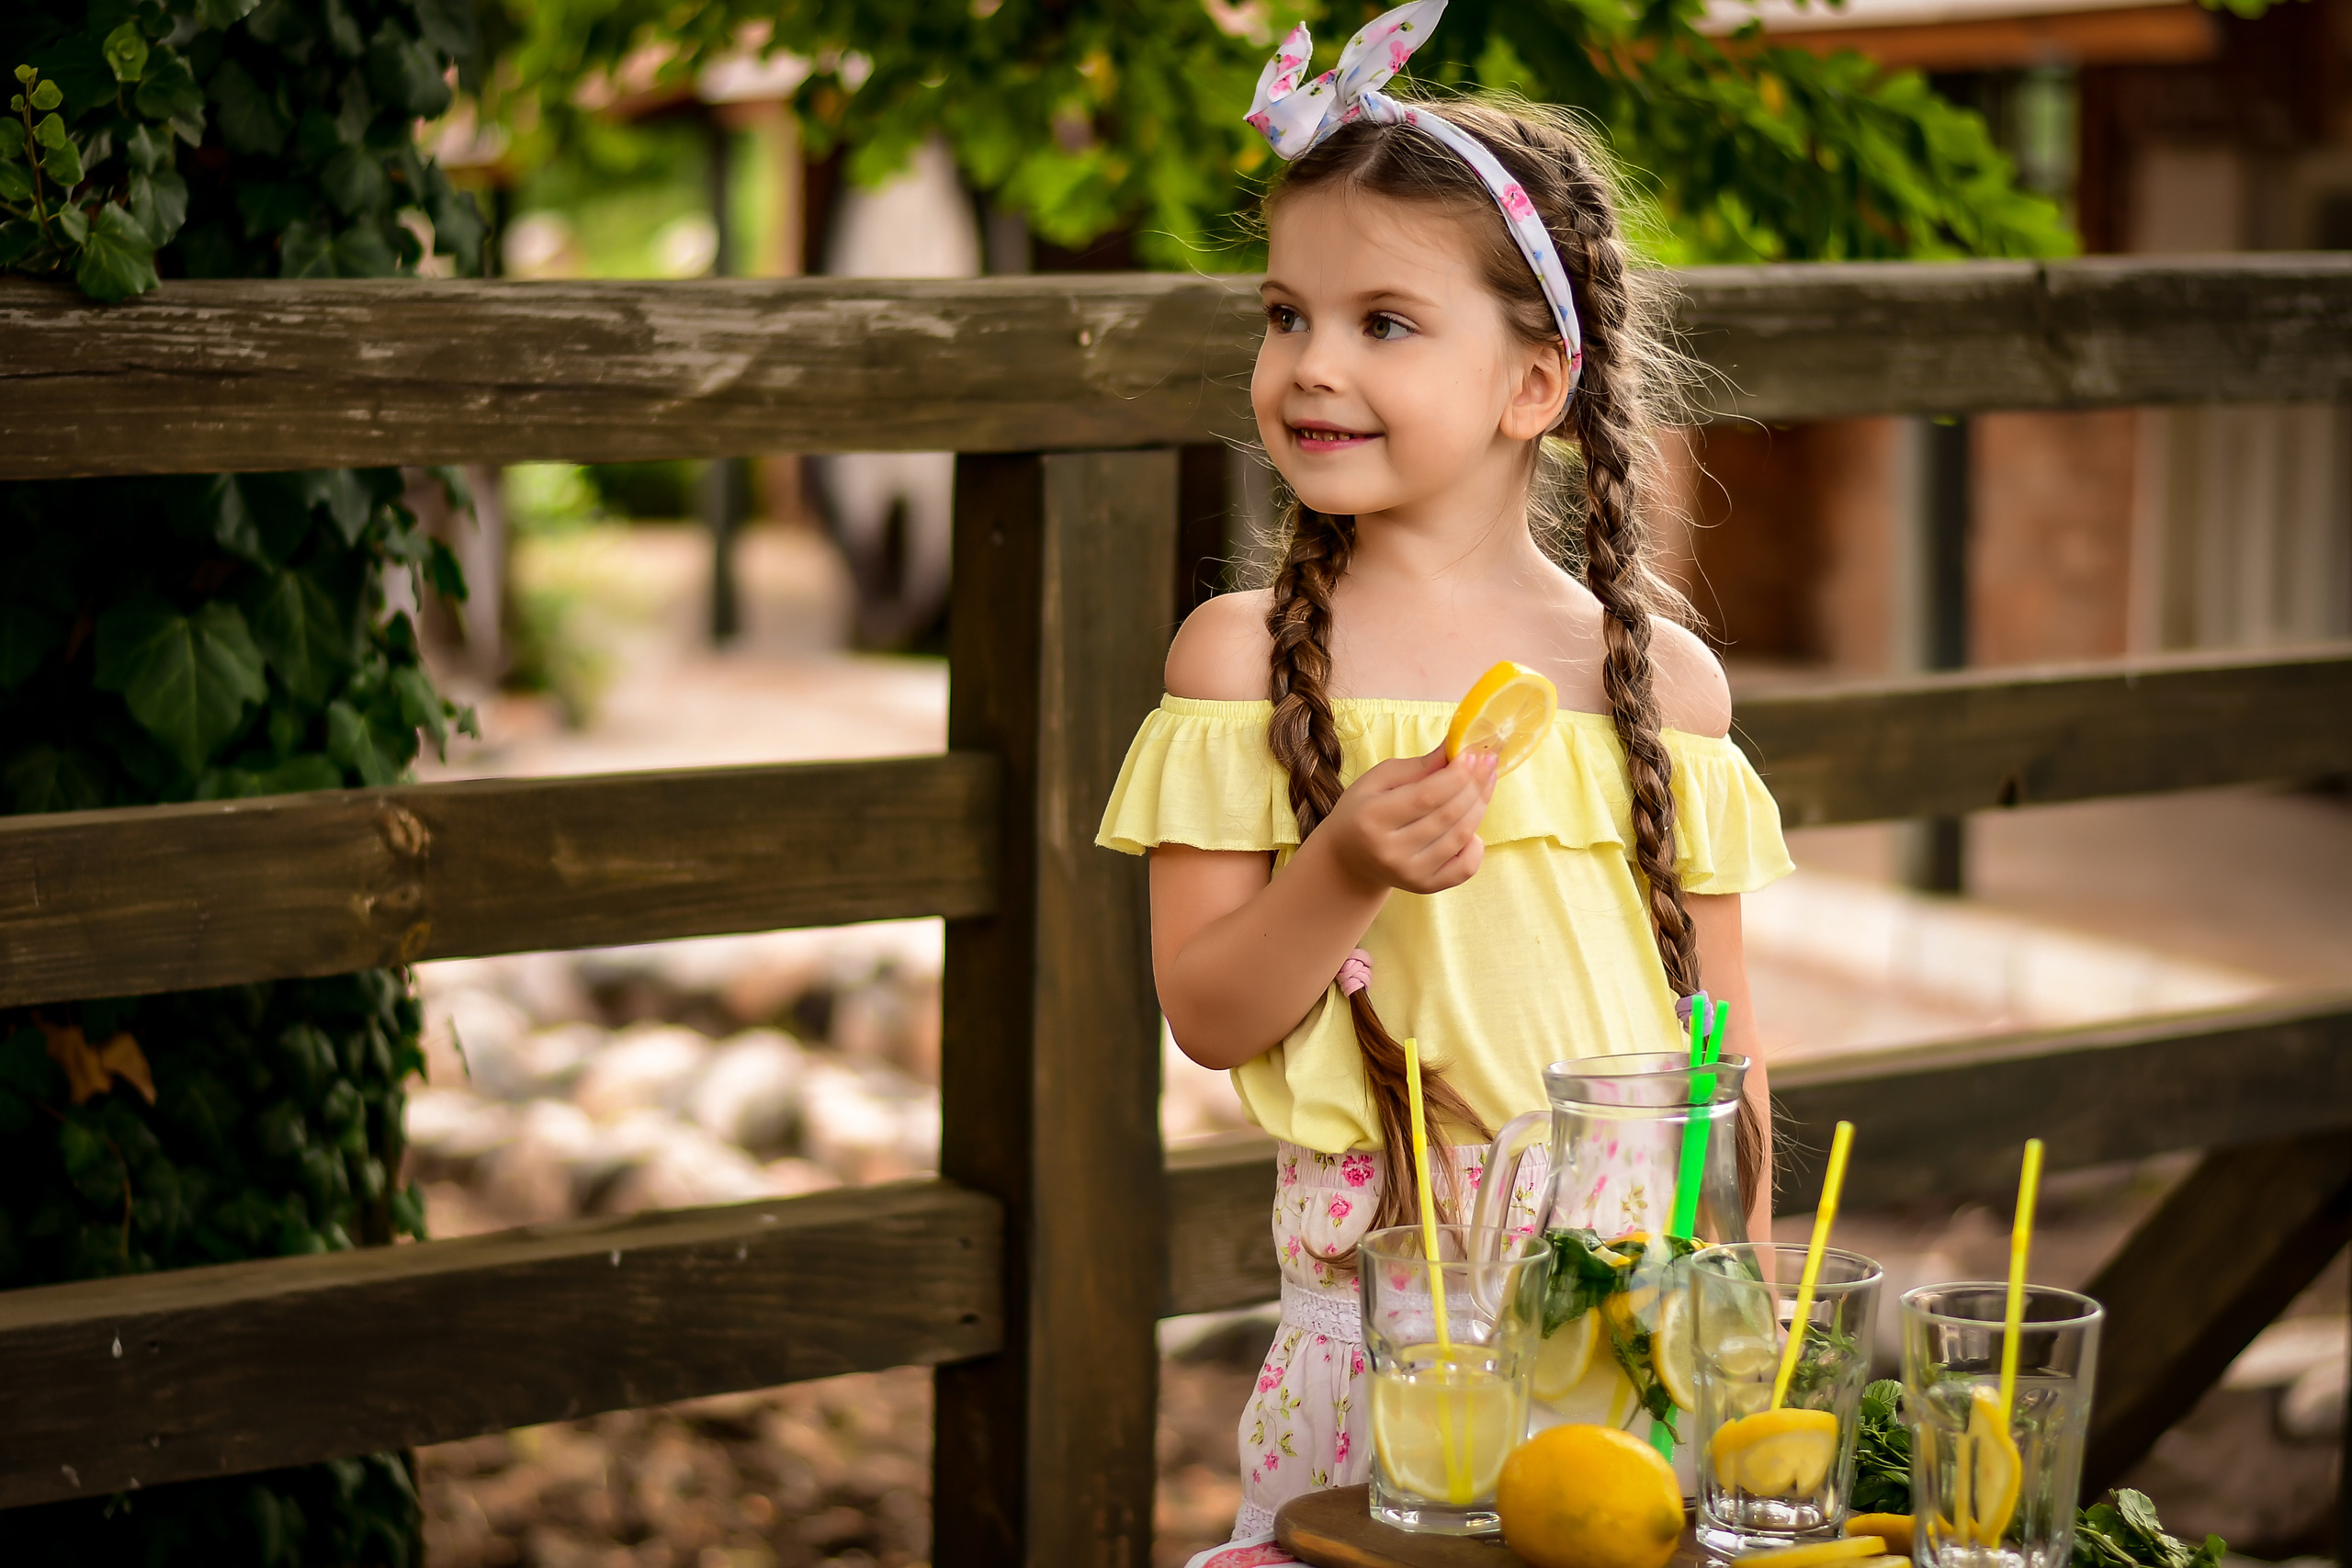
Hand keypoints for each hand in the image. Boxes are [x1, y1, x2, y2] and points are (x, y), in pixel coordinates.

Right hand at [1320, 744, 1498, 895]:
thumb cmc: (1364, 811)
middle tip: (1488, 761)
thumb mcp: (1378, 780)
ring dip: (1480, 806)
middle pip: (1448, 815)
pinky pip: (1466, 868)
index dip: (1456, 775)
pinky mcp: (1425, 887)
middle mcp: (1391, 851)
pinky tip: (1472, 826)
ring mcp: (1410, 873)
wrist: (1348, 858)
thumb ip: (1418, 766)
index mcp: (1373, 818)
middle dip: (1475, 784)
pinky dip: (1476, 845)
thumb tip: (1456, 749)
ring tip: (1486, 782)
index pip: (1426, 796)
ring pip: (1461, 837)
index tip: (1474, 754)